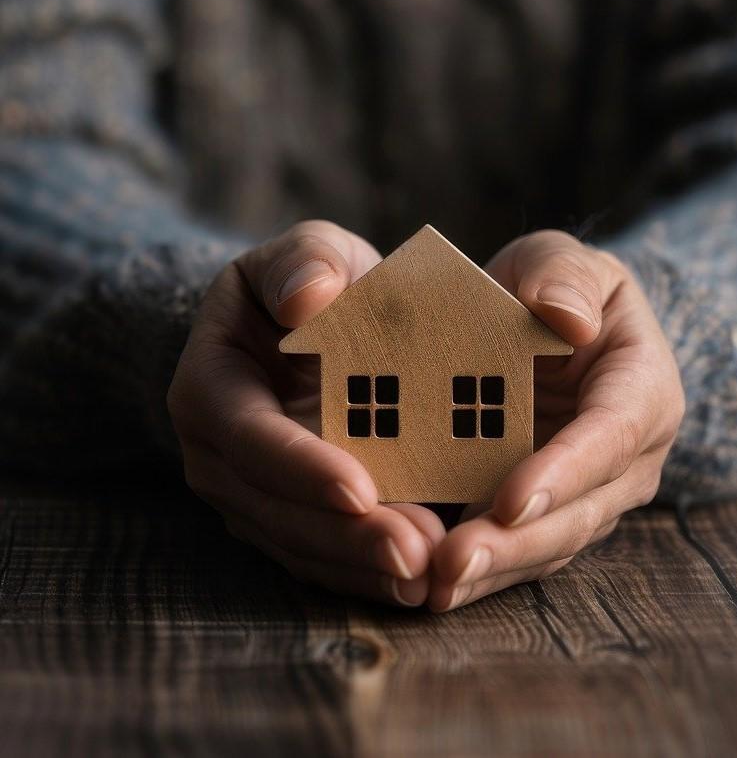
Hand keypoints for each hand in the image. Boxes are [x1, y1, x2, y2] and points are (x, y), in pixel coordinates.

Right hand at [168, 220, 444, 607]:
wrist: (304, 326)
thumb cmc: (309, 284)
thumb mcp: (310, 252)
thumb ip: (308, 261)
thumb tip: (310, 298)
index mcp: (210, 387)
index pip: (250, 437)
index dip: (302, 466)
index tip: (361, 489)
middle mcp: (218, 454)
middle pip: (276, 509)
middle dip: (345, 537)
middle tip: (415, 554)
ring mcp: (248, 494)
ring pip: (300, 545)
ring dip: (362, 566)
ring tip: (428, 575)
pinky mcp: (283, 517)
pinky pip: (320, 556)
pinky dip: (365, 572)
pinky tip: (420, 580)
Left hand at [428, 230, 684, 610]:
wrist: (557, 330)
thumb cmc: (557, 288)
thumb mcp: (562, 261)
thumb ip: (564, 276)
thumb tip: (567, 317)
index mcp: (642, 388)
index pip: (611, 434)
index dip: (565, 470)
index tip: (511, 501)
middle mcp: (627, 455)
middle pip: (581, 510)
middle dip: (517, 543)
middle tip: (453, 565)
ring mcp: (591, 490)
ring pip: (550, 543)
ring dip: (494, 570)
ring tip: (435, 587)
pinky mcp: (551, 510)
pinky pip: (521, 548)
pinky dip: (482, 568)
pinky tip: (431, 582)